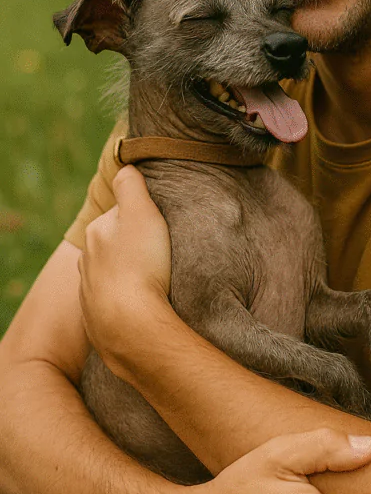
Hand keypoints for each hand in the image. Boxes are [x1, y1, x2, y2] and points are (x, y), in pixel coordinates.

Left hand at [79, 166, 171, 358]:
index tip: (160, 226)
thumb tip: (125, 167)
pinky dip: (127, 300)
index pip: (120, 213)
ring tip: (155, 281)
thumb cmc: (141, 265)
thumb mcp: (142, 213)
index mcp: (96, 232)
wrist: (130, 326)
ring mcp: (90, 292)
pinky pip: (114, 303)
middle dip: (133, 246)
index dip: (142, 216)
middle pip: (114, 244)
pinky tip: (144, 305)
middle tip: (161, 253)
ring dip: (129, 274)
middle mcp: (86, 260)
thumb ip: (131, 185)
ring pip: (112, 274)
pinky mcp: (97, 319)